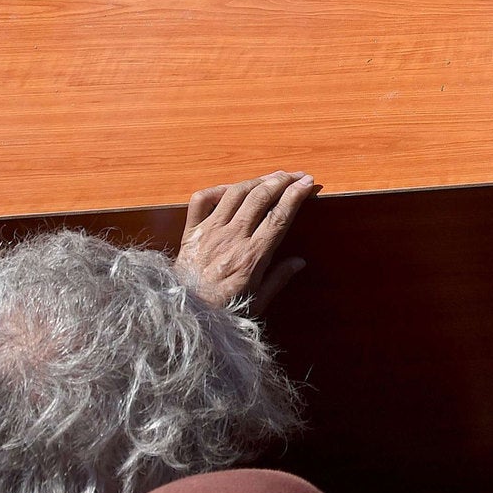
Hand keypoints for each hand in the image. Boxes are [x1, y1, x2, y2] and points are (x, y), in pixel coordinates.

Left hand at [175, 171, 318, 308]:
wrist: (184, 317)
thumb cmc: (222, 312)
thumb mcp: (257, 303)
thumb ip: (278, 279)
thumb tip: (299, 262)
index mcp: (251, 257)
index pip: (278, 215)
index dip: (295, 195)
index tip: (307, 183)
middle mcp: (231, 239)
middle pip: (260, 197)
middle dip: (282, 181)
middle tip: (296, 175)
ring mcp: (209, 232)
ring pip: (236, 192)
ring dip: (257, 180)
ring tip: (272, 177)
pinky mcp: (191, 231)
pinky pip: (203, 199)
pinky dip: (218, 189)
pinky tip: (232, 189)